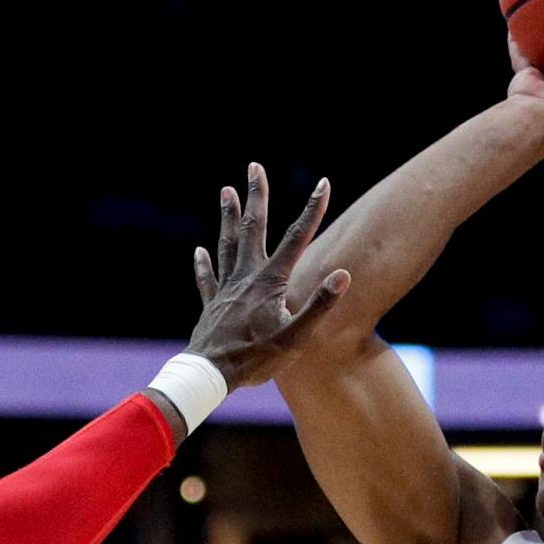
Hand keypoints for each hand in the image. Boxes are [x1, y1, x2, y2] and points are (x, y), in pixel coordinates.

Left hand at [188, 163, 349, 388]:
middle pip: (252, 228)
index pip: (296, 237)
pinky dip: (204, 264)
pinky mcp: (211, 305)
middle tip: (254, 167)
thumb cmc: (256, 359)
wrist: (211, 375)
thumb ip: (319, 305)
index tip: (324, 183)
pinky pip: (207, 278)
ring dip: (228, 217)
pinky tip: (200, 250)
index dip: (312, 209)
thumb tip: (342, 274)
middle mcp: (245, 277)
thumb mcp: (296, 336)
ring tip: (226, 191)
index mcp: (269, 281)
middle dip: (257, 196)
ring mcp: (226, 289)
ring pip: (227, 245)